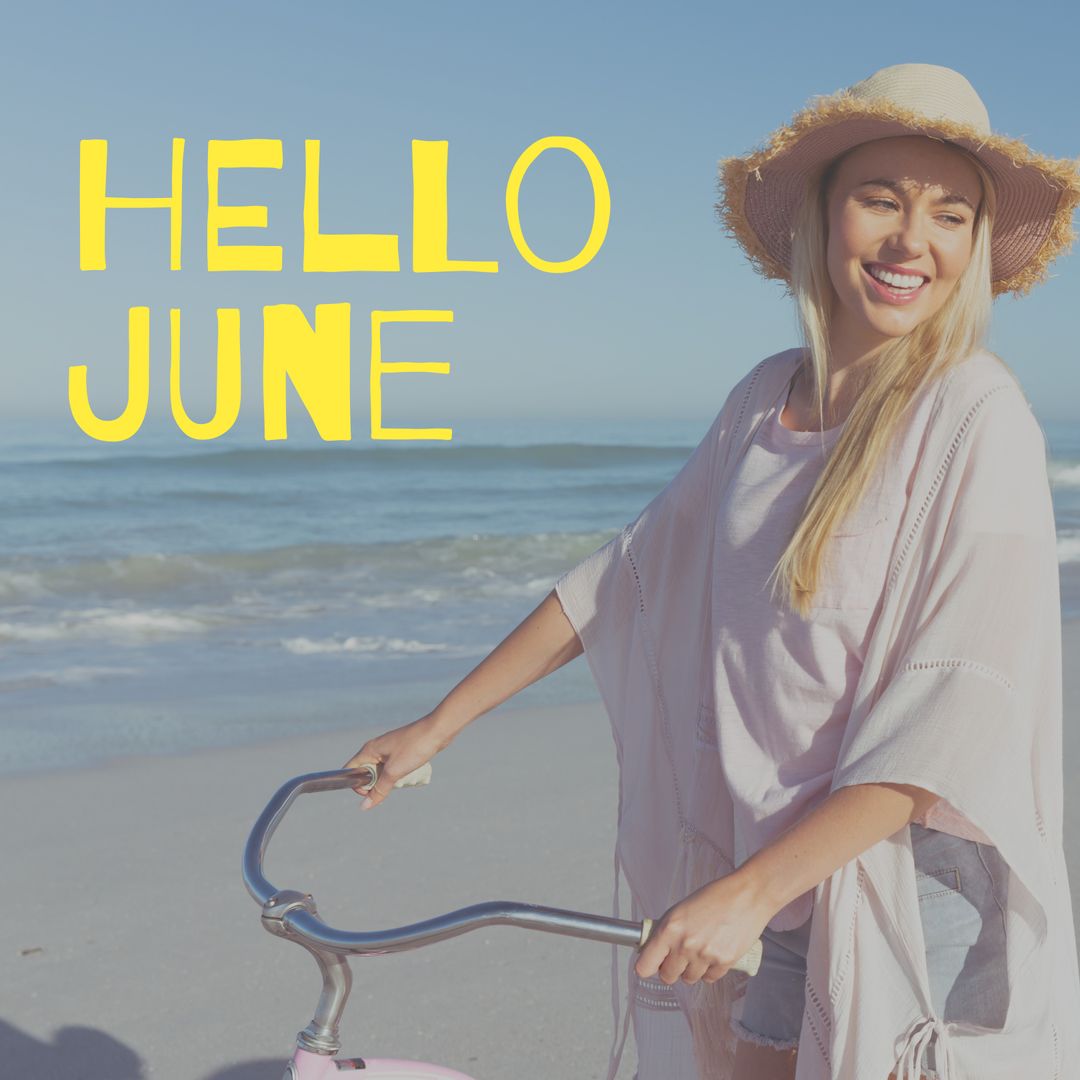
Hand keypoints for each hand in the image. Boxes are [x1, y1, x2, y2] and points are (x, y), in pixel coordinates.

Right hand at [342, 713, 451, 809]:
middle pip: (366, 773)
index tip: (373, 791)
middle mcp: (376, 749)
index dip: (357, 785)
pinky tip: (408, 773)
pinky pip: (392, 768)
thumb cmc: (415, 747)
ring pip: (381, 772)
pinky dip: (398, 774)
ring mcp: (388, 750)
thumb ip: (379, 790)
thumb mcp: (394, 772)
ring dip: (389, 780)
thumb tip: (365, 806)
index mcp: (369, 750)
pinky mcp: (400, 752)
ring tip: (402, 776)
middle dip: (376, 784)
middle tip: (391, 782)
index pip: (351, 770)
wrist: (438, 731)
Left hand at [635, 871, 771, 985]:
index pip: (645, 965)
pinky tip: (714, 954)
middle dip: (671, 968)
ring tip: (700, 951)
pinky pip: (709, 978)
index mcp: (670, 928)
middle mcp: (685, 945)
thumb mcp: (682, 908)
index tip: (651, 963)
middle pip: (667, 976)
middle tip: (678, 956)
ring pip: (689, 979)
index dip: (647, 966)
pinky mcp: (724, 963)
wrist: (747, 896)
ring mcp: (705, 956)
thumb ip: (668, 930)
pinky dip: (710, 970)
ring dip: (691, 969)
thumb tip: (656, 949)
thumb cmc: (715, 897)